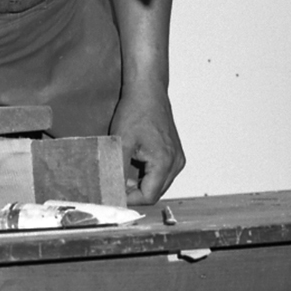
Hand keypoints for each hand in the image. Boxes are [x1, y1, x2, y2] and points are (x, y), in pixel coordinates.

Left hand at [109, 81, 183, 205]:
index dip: (130, 199)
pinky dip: (147, 174)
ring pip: (158, 184)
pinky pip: (161, 173)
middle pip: (155, 192)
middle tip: (115, 184)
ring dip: (140, 183)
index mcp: (165, 162)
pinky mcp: (174, 154)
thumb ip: (118, 170)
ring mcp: (177, 159)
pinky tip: (133, 164)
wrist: (148, 92)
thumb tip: (113, 190)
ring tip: (122, 172)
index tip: (114, 194)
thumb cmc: (136, 112)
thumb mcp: (121, 143)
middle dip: (134, 192)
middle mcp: (176, 163)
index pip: (149, 196)